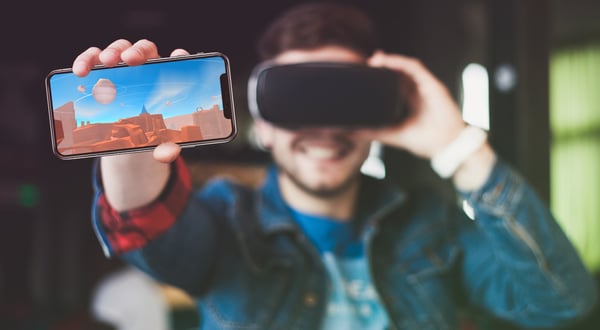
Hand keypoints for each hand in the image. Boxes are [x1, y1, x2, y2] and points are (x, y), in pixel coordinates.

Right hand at [72, 39, 186, 162]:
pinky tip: (80, 71)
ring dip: (111, 52)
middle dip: (138, 52)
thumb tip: (167, 154)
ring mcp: (124, 66)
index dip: (179, 57)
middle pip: (145, 49)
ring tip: (104, 62)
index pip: (178, 61)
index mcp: (168, 78)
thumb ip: (168, 147)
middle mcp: (148, 66)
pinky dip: (86, 60)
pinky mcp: (103, 70)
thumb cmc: (151, 132)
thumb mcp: (161, 141)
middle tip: (129, 60)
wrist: (131, 136)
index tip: (177, 58)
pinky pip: (93, 58)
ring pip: (119, 49)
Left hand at [362, 51, 466, 158]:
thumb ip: (376, 132)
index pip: (394, 84)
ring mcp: (426, 86)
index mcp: (411, 102)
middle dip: (383, 66)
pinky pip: (415, 68)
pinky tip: (387, 61)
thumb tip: (353, 132)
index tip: (364, 76)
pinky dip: (401, 62)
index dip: (380, 78)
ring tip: (374, 60)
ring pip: (406, 66)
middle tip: (365, 65)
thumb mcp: (395, 135)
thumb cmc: (427, 141)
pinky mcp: (432, 85)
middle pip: (399, 72)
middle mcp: (418, 91)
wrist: (448, 147)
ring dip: (390, 61)